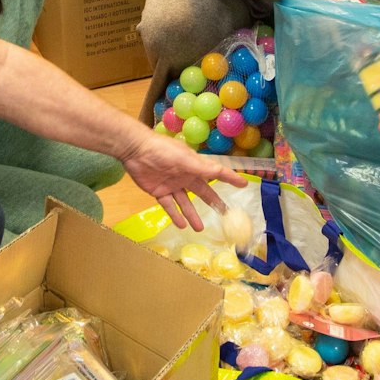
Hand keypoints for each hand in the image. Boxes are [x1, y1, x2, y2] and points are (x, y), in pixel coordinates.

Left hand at [119, 128, 243, 229]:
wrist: (135, 150)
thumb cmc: (162, 150)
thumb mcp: (185, 159)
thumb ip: (202, 167)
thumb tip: (222, 172)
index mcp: (194, 166)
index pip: (216, 173)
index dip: (230, 178)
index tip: (244, 184)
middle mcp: (186, 176)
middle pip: (202, 192)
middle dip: (213, 202)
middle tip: (225, 214)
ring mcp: (172, 185)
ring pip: (185, 203)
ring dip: (192, 215)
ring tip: (200, 229)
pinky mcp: (158, 192)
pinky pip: (169, 206)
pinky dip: (174, 215)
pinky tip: (182, 225)